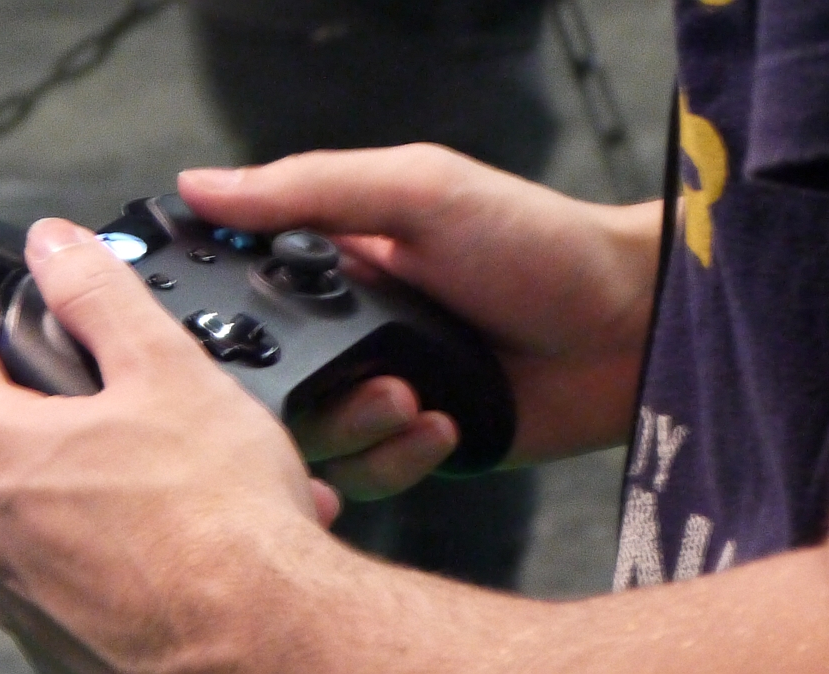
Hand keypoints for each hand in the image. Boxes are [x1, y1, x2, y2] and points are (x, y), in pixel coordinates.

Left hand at [0, 218, 339, 670]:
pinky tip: (195, 537)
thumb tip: (53, 243)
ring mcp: (25, 594)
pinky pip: (83, 572)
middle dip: (75, 416)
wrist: (263, 637)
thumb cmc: (217, 514)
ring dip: (113, 487)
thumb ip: (98, 293)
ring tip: (197, 481)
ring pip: (53, 512)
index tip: (19, 318)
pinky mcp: (65, 639)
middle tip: (144, 409)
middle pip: (10, 442)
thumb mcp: (165, 368)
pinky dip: (130, 546)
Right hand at [178, 144, 662, 483]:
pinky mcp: (414, 444)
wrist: (627, 330)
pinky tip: (443, 424)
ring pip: (311, 440)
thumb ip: (312, 189)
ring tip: (410, 398)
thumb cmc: (536, 243)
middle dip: (297, 393)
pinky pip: (368, 476)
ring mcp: (379, 390)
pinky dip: (397, 460)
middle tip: (355, 374)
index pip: (239, 295)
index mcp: (333, 264)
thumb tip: (201, 185)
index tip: (216, 338)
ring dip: (355, 428)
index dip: (219, 320)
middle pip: (262, 384)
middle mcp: (346, 332)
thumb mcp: (420, 190)